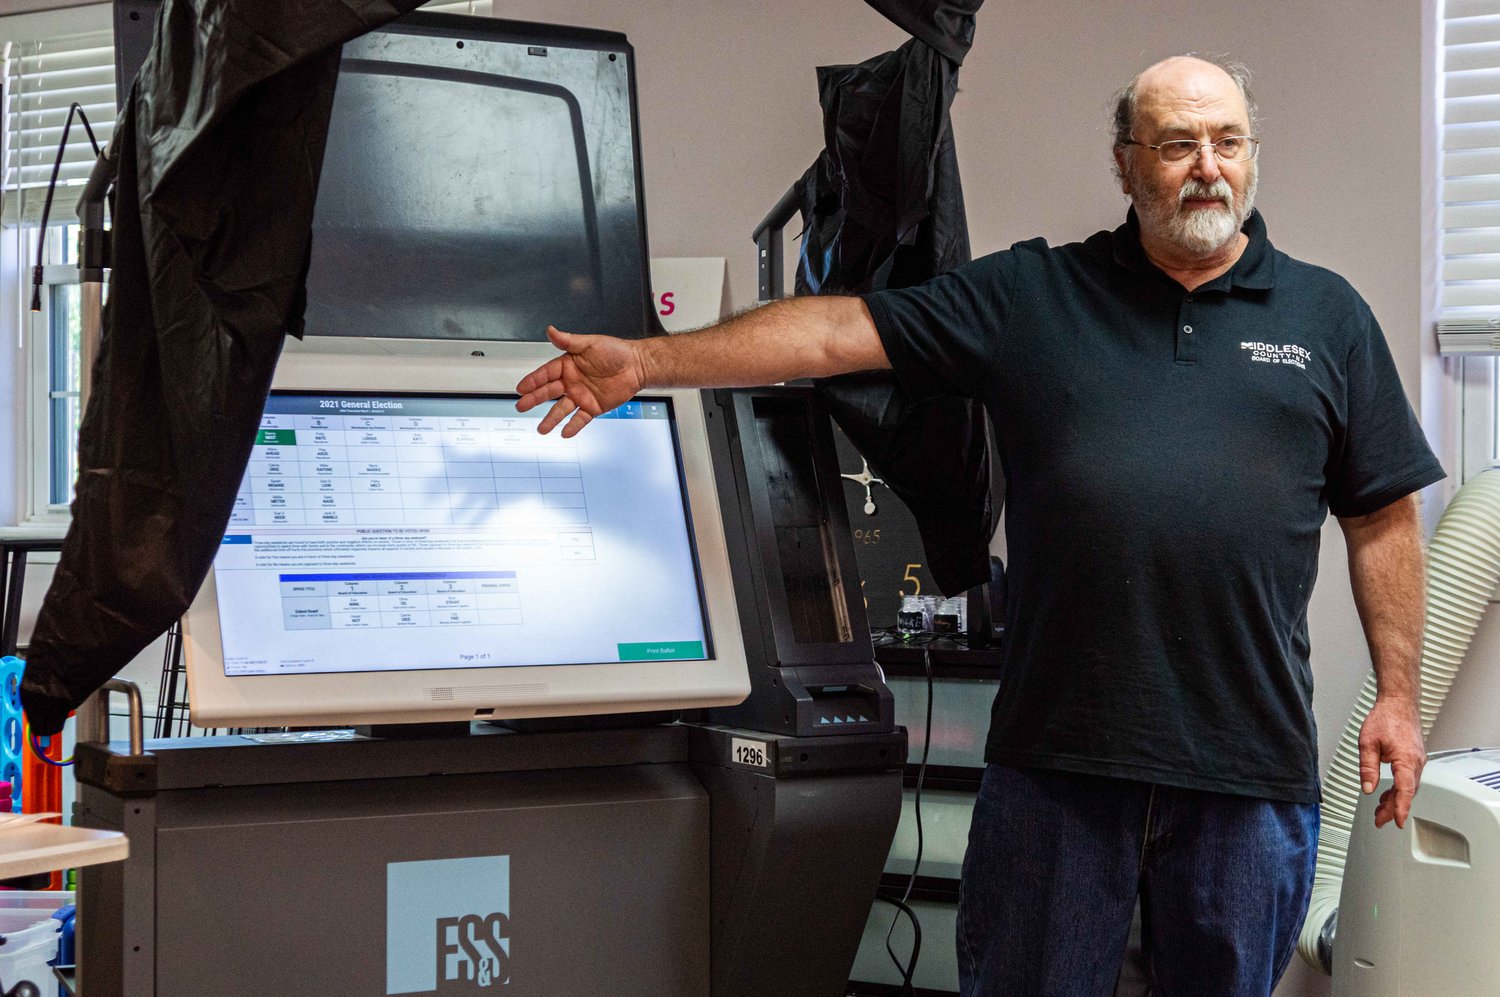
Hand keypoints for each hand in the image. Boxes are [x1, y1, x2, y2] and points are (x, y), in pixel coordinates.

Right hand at [515, 326, 644, 436]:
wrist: (637, 366)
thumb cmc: (615, 352)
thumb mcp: (589, 343)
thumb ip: (568, 341)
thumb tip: (551, 330)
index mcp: (567, 365)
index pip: (545, 374)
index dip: (533, 381)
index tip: (521, 388)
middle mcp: (571, 382)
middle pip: (549, 392)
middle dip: (534, 399)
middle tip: (521, 406)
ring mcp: (581, 396)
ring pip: (562, 409)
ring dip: (551, 418)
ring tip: (542, 428)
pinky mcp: (593, 407)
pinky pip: (580, 419)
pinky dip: (573, 426)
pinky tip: (565, 432)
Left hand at [1359, 696, 1425, 828]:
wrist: (1399, 703)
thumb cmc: (1385, 718)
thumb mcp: (1368, 743)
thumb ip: (1367, 768)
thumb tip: (1368, 788)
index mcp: (1406, 760)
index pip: (1405, 790)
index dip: (1400, 808)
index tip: (1397, 822)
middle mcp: (1416, 762)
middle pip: (1406, 792)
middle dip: (1393, 808)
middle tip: (1380, 821)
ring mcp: (1417, 760)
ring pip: (1408, 787)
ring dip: (1395, 800)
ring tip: (1381, 811)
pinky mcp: (1414, 758)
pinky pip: (1408, 779)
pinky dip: (1399, 789)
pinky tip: (1387, 794)